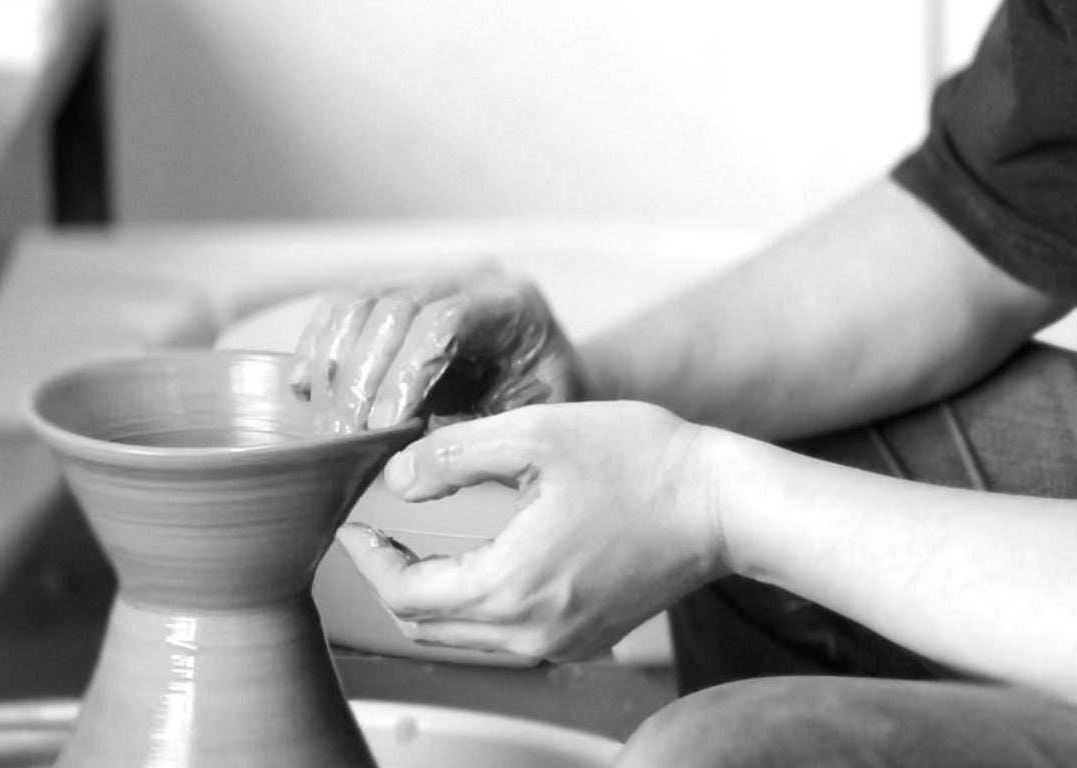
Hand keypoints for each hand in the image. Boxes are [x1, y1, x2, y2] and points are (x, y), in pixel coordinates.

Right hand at [289, 264, 583, 429]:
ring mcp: (430, 279)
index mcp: (512, 306)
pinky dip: (320, 347)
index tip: (380, 429)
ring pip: (359, 301)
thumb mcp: (527, 424)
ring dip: (332, 363)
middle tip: (343, 435)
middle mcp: (469, 278)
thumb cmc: (544, 407)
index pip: (445, 321)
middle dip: (361, 376)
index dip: (404, 374)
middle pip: (394, 307)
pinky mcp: (399, 291)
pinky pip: (344, 307)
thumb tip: (404, 466)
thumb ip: (474, 435)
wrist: (551, 378)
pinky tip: (307, 389)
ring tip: (326, 421)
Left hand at [332, 401, 726, 661]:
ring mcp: (562, 642)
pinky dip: (479, 601)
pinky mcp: (586, 637)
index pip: (405, 595)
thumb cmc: (642, 462)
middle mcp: (533, 631)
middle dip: (393, 580)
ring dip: (435, 593)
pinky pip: (510, 632)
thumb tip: (396, 479)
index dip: (368, 560)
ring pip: (467, 634)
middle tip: (377, 533)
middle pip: (428, 625)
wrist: (723, 504)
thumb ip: (453, 455)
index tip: (353, 525)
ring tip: (421, 542)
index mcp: (512, 584)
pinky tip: (482, 556)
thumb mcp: (536, 434)